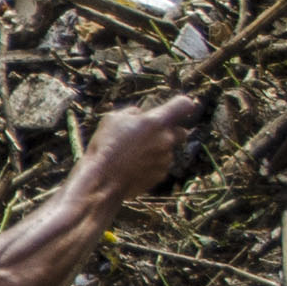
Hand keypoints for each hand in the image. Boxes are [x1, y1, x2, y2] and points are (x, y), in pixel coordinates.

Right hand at [78, 95, 196, 212]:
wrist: (102, 180)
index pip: (184, 105)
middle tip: (150, 135)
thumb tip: (139, 114)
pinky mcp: (161, 175)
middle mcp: (166, 139)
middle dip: (170, 132)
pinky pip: (160, 166)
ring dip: (155, 151)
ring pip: (167, 151)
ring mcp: (165, 159)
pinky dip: (150, 166)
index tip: (176, 108)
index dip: (181, 105)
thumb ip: (131, 113)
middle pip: (182, 132)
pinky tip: (131, 167)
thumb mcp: (112, 119)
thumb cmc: (105, 147)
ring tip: (130, 155)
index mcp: (156, 121)